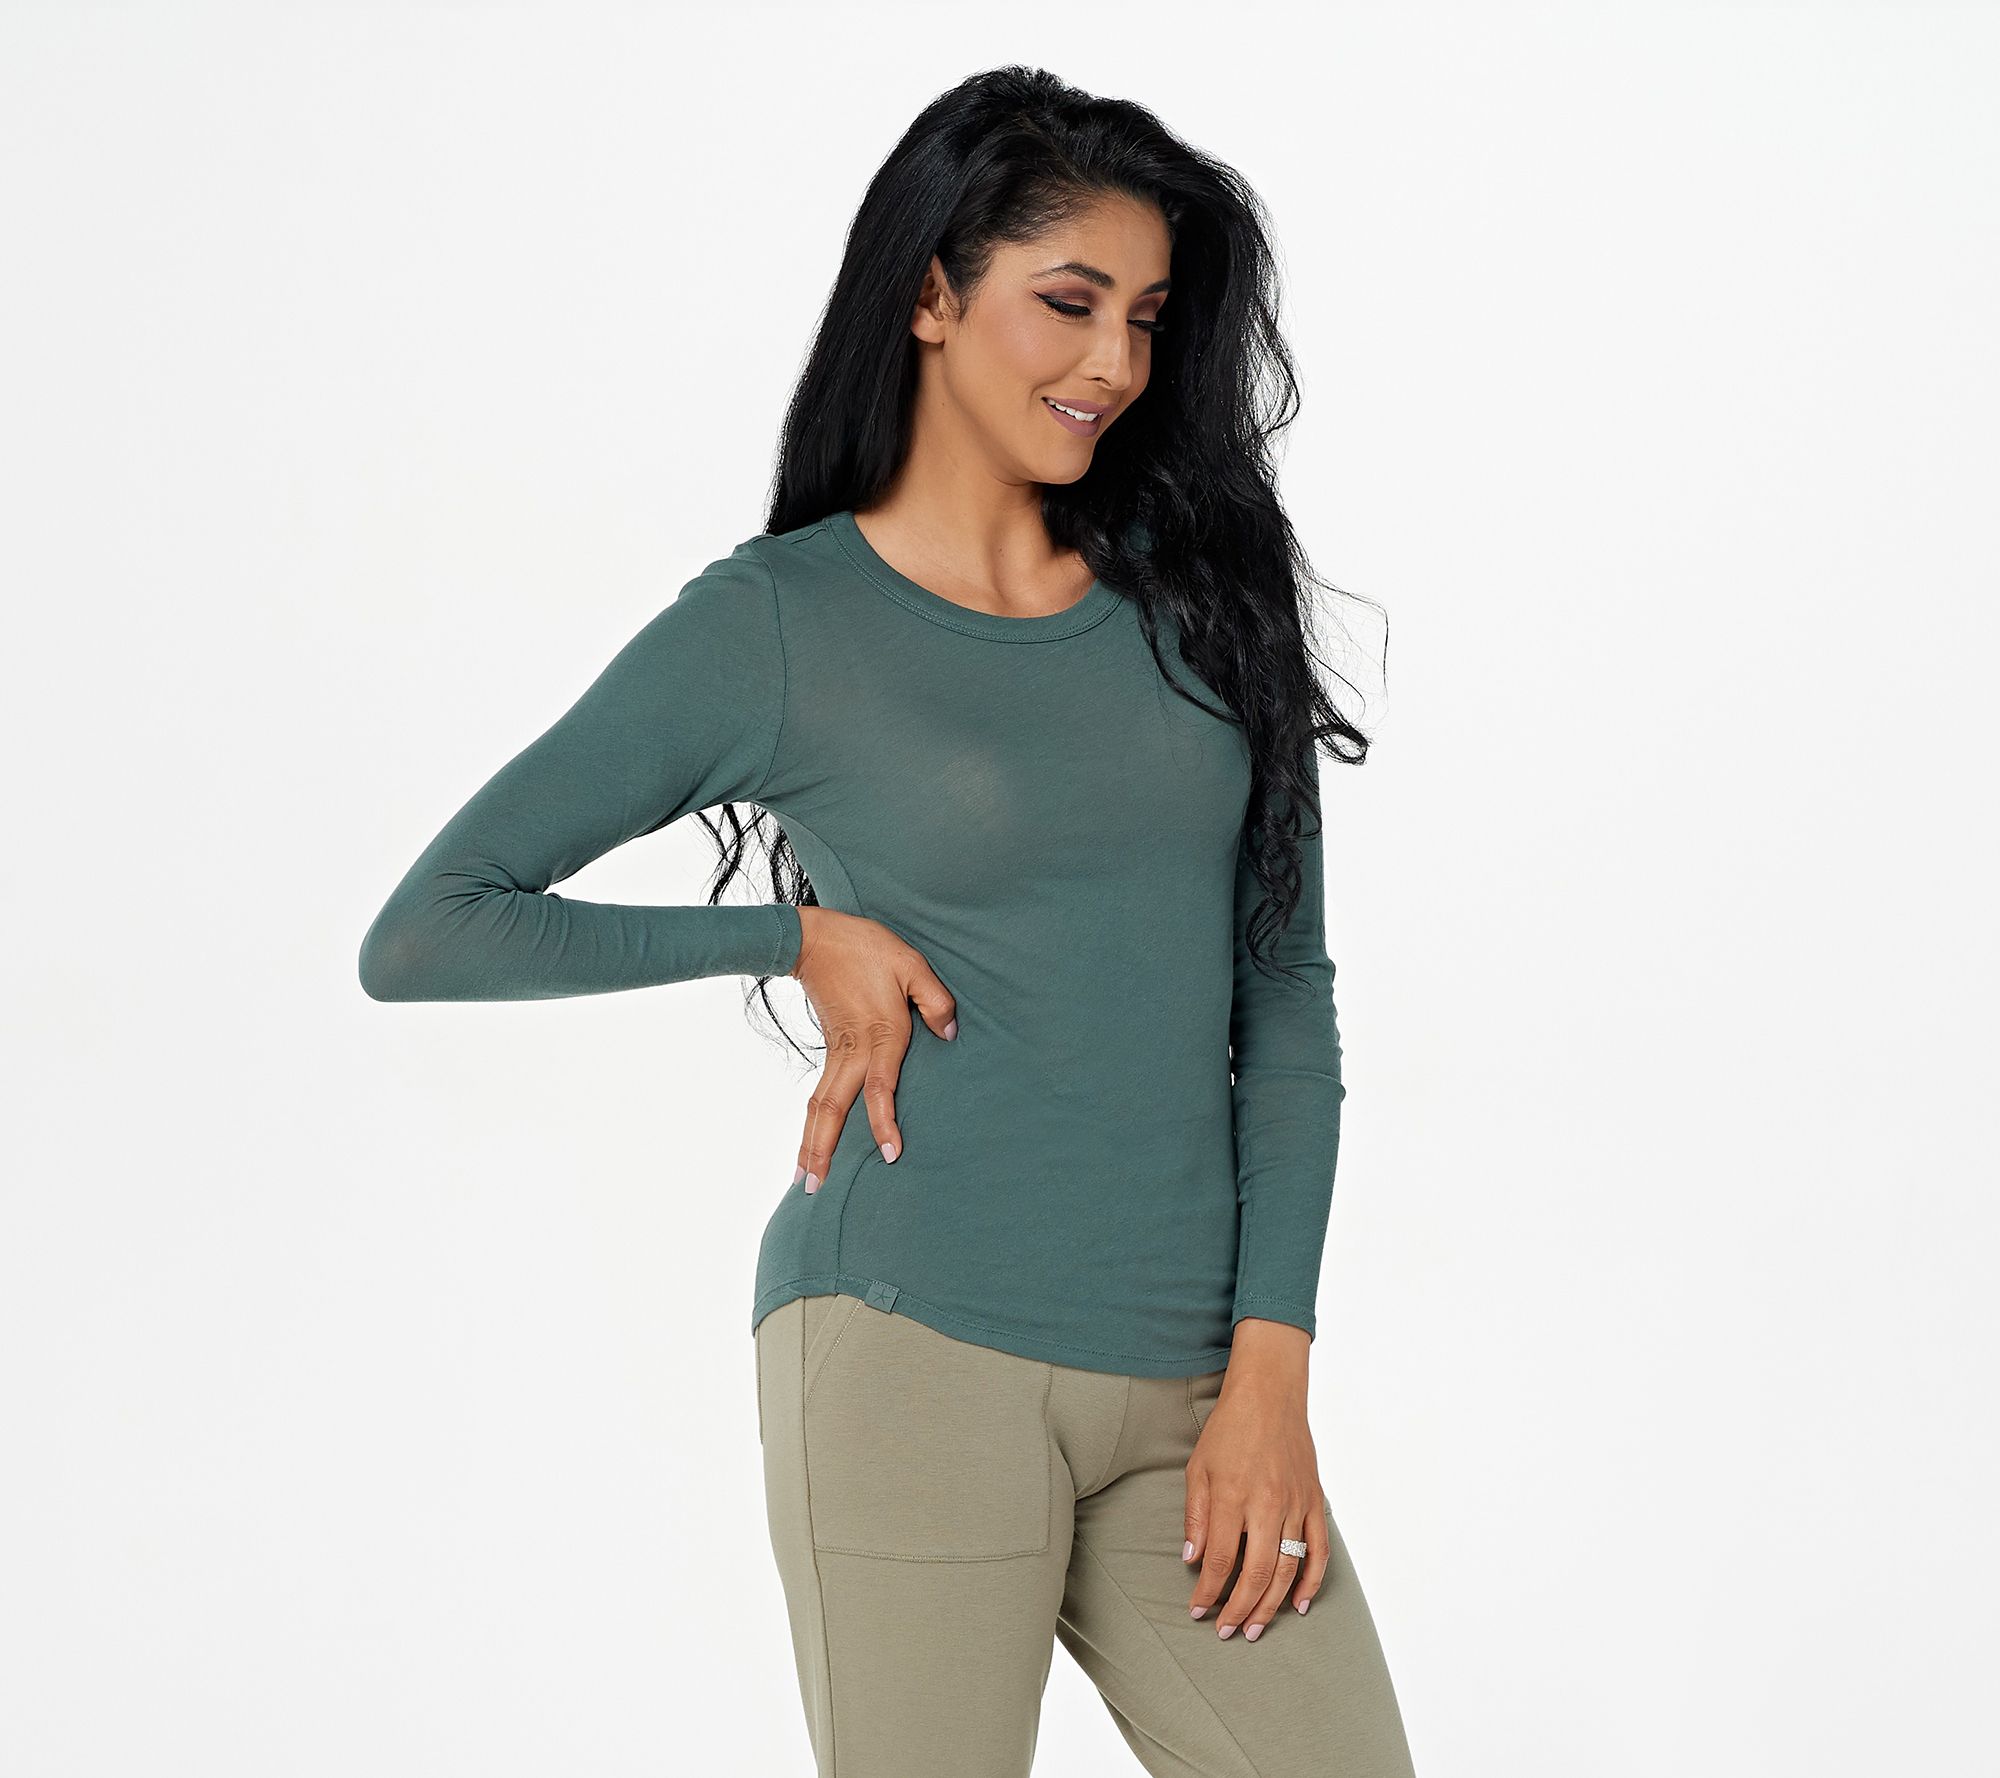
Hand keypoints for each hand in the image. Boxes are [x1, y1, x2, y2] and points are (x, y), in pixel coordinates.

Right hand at [787, 905, 956, 1190]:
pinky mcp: (829, 1049)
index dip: (885, 1123)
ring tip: (803, 1179)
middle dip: (822, 1150)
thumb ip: (936, 1001)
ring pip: (818, 1107)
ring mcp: (836, 1053)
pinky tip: (812, 1142)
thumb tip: (951, 1033)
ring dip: (810, 1143)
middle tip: (815, 1188)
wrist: (815, 939)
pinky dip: (814, 1123)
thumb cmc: (867, 949)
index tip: (892, 1154)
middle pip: (832, 1110)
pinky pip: (820, 1095)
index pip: (880, 1090)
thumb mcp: (913, 965)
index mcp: (879, 1036)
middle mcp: (852, 1052)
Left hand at [1183, 1317, 1328, 1640]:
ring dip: (1272, 1605)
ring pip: (1288, 1568)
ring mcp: (1295, 1504)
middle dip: (1239, 1609)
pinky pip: (1319, 1550)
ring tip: (1256, 1629)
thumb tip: (1192, 1559)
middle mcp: (1267, 1504)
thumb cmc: (1229, 1430)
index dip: (1208, 1591)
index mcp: (1233, 1495)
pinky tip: (1300, 1604)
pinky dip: (1312, 1581)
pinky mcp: (1314, 1502)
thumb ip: (1196, 1516)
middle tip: (1227, 1631)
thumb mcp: (1198, 1468)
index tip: (1197, 1610)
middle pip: (1257, 1573)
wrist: (1270, 1396)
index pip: (1221, 1559)